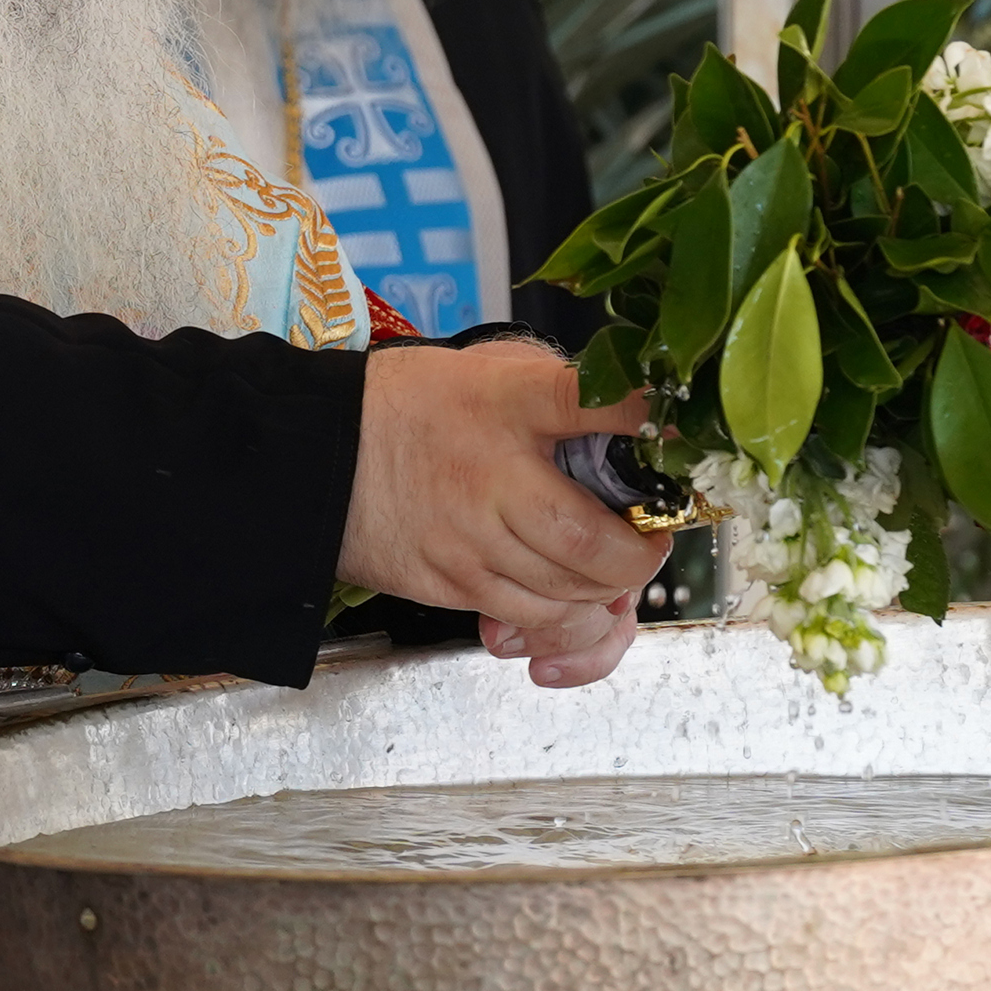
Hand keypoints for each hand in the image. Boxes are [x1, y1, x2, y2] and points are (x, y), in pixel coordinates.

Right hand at [343, 341, 664, 687]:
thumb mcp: (484, 369)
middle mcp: (492, 477)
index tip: (679, 432)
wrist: (312, 454)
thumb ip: (554, 386)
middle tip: (652, 537)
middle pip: (593, 540)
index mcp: (505, 403)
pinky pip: (529, 621)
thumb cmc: (407, 407)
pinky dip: (568, 619)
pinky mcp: (449, 585)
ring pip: (568, 594)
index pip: (593, 401)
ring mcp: (468, 541)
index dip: (649, 418)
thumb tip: (632, 404)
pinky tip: (576, 597)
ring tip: (617, 568)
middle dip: (641, 553)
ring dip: (609, 591)